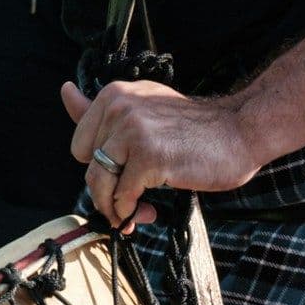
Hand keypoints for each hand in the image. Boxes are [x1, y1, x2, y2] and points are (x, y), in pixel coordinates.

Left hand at [60, 79, 266, 230]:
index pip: (81, 142)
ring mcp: (133, 131)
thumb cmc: (193, 127)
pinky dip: (128, 212)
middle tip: (126, 200)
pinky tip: (146, 212)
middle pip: (86, 163)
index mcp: (114, 94)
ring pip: (99, 181)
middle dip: (103, 187)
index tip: (119, 178)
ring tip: (132, 214)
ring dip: (112, 207)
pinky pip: (122, 195)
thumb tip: (64, 90)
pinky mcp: (149, 157)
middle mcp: (118, 107)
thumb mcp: (144, 107)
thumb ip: (102, 108)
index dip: (99, 166)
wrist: (240, 131)